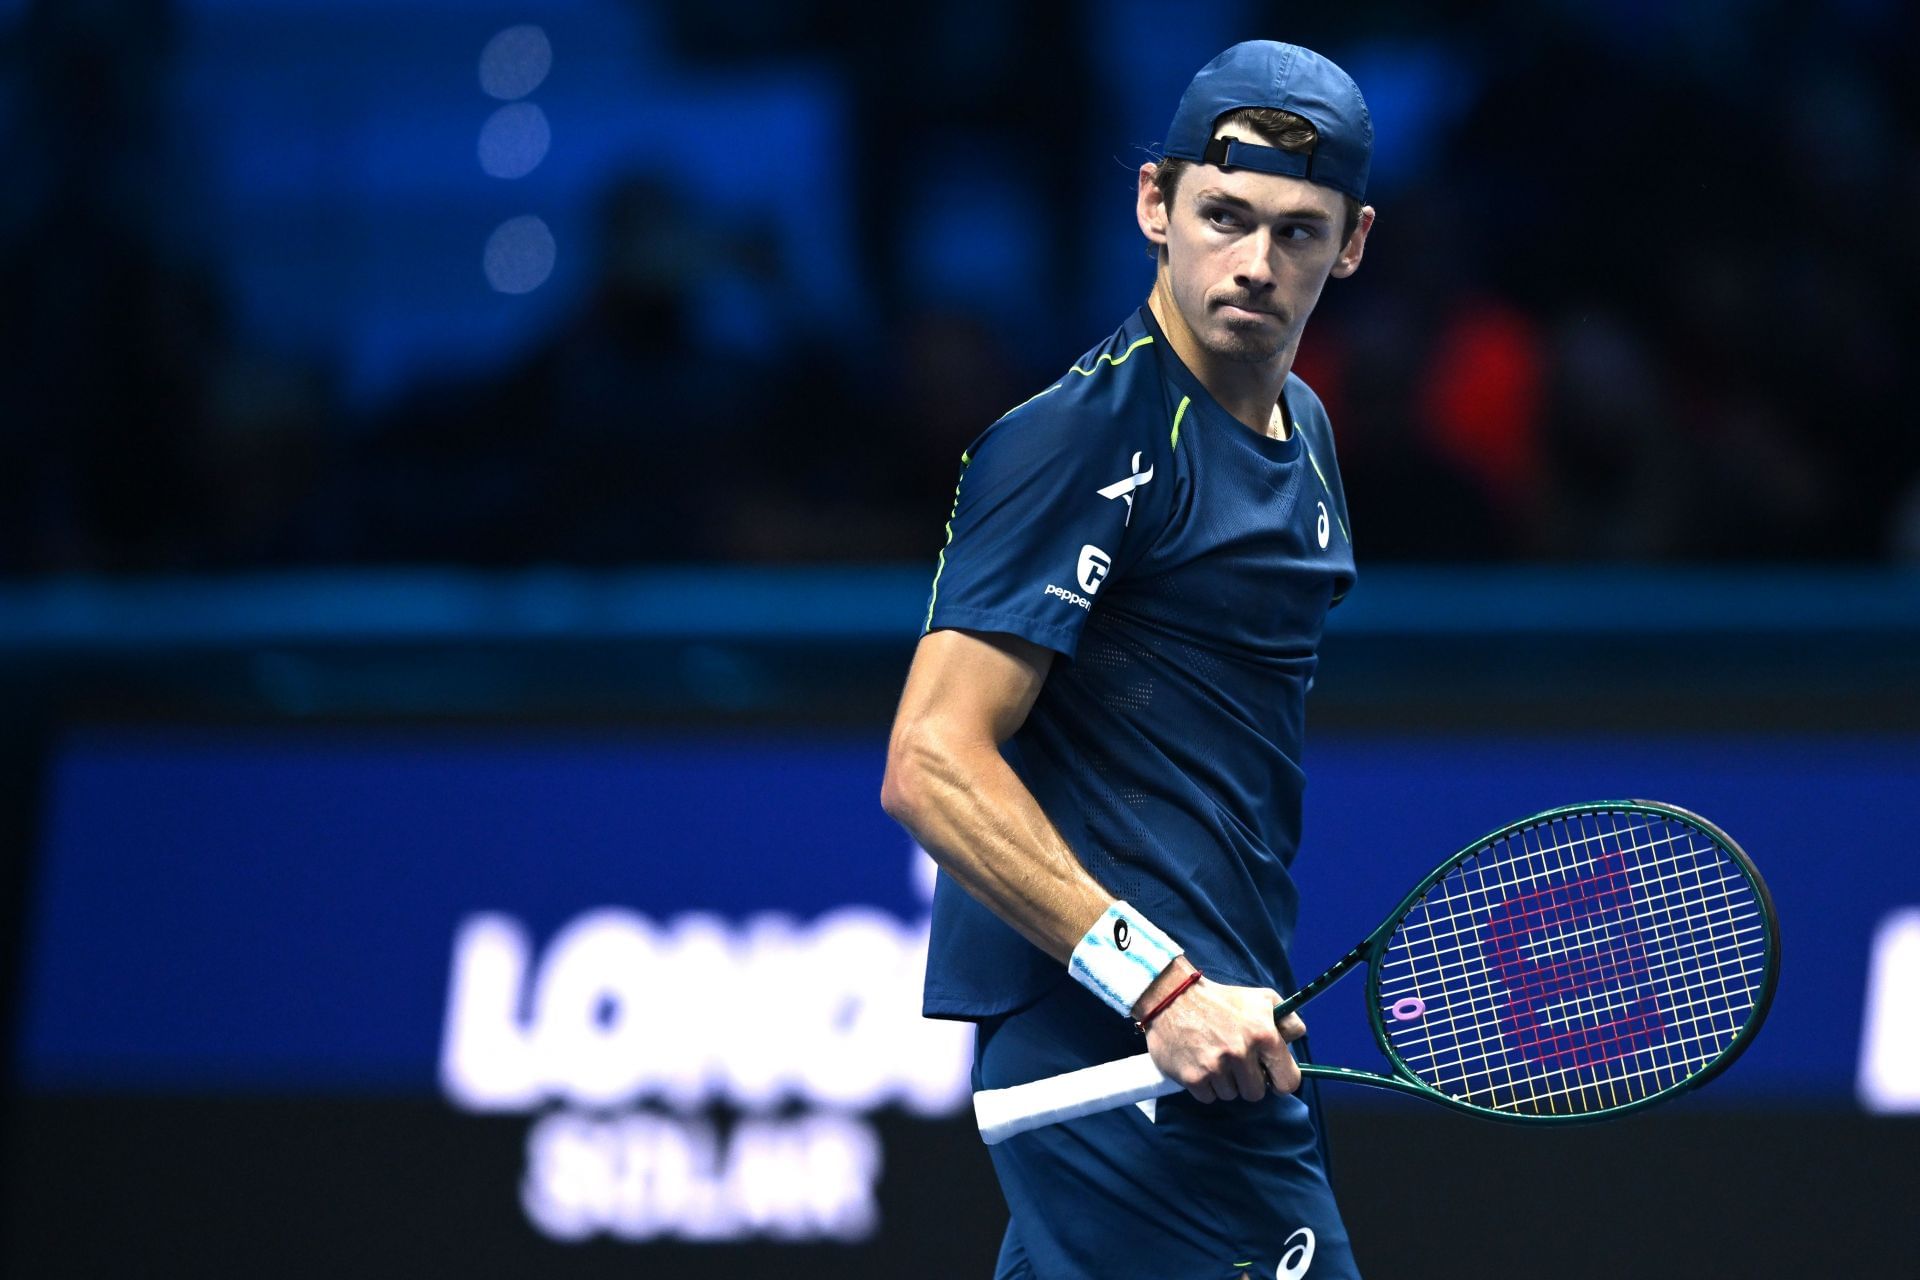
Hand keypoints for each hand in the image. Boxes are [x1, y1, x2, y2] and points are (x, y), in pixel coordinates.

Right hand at [1134, 961, 1307, 1102]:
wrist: (1173, 997)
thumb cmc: (1222, 1000)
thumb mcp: (1261, 999)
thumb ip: (1287, 1018)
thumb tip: (1297, 1038)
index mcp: (1263, 1034)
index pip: (1288, 1082)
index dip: (1281, 1081)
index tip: (1272, 1078)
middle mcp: (1241, 1053)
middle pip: (1256, 1093)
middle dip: (1248, 1081)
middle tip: (1236, 1063)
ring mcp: (1215, 1067)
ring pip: (1231, 1095)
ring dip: (1225, 1082)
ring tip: (1215, 1058)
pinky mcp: (1193, 1078)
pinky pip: (1209, 1097)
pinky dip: (1206, 1085)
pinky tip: (1200, 1063)